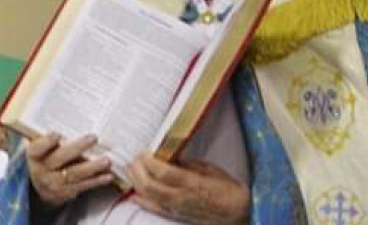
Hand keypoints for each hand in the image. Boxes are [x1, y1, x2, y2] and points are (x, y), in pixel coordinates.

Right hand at [26, 133, 113, 206]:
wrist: (39, 187)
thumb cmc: (44, 158)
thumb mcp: (39, 148)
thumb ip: (46, 135)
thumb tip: (60, 112)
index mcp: (34, 156)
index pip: (37, 149)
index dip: (46, 142)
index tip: (57, 134)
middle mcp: (42, 170)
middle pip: (59, 159)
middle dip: (77, 148)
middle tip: (93, 138)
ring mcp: (54, 183)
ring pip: (74, 174)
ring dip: (92, 167)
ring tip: (106, 160)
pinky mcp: (66, 192)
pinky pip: (83, 186)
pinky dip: (96, 181)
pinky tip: (108, 175)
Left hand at [128, 153, 249, 224]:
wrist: (235, 212)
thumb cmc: (225, 188)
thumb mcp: (208, 169)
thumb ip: (186, 164)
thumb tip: (167, 156)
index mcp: (192, 183)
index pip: (162, 172)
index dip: (148, 161)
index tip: (143, 151)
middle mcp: (181, 197)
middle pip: (149, 185)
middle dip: (137, 170)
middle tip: (134, 159)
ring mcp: (176, 209)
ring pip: (147, 197)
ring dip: (135, 182)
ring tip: (132, 170)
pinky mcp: (174, 216)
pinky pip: (152, 208)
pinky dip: (140, 199)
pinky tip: (134, 192)